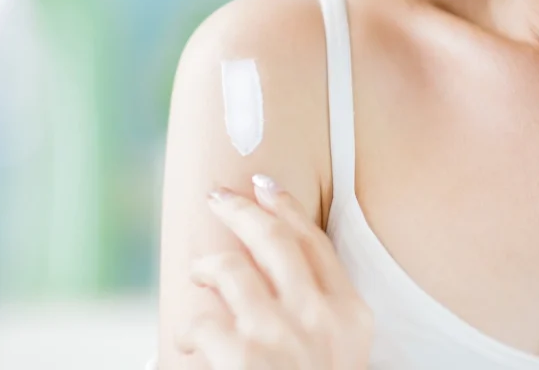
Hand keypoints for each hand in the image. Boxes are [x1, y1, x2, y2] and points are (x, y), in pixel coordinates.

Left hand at [178, 174, 372, 368]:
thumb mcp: (345, 351)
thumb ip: (323, 313)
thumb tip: (281, 273)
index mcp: (350, 314)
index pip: (314, 242)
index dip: (286, 206)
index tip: (263, 185)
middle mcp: (318, 316)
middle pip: (273, 237)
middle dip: (239, 209)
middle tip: (217, 198)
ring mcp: (278, 333)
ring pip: (230, 267)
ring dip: (206, 266)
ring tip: (197, 274)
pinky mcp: (241, 357)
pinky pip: (200, 320)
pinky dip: (188, 329)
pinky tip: (188, 341)